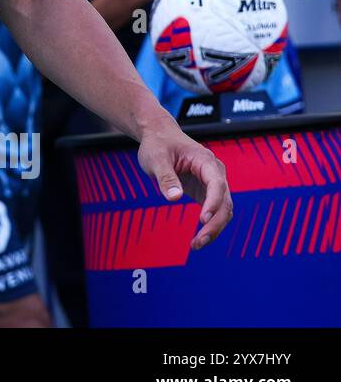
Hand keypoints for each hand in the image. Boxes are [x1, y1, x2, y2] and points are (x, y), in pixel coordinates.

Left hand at [136, 124, 231, 249]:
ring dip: (214, 229)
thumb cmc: (158, 144)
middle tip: (198, 242)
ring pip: (223, 210)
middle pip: (225, 202)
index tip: (202, 220)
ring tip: (196, 245)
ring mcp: (213, 183)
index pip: (217, 184)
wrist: (160, 136)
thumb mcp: (156, 158)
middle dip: (215, 224)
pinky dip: (209, 225)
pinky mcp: (205, 192)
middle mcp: (215, 173)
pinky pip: (214, 211)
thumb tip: (174, 198)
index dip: (213, 203)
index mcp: (206, 161)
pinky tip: (199, 239)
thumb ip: (166, 177)